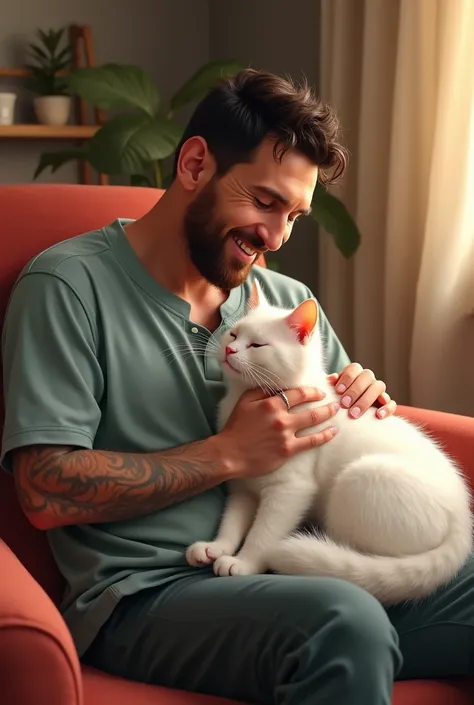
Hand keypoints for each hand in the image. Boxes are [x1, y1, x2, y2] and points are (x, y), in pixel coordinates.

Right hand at [217, 387, 339, 479]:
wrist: (229, 454)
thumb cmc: (235, 428)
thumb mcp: (244, 402)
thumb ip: (261, 391)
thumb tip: (276, 386)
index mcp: (271, 403)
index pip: (298, 393)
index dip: (312, 391)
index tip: (320, 391)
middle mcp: (281, 417)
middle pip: (310, 407)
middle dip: (326, 403)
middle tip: (335, 401)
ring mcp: (286, 434)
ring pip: (313, 422)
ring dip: (328, 416)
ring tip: (337, 412)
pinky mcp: (288, 450)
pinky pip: (311, 442)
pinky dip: (324, 436)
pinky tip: (333, 432)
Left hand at [328, 363, 396, 419]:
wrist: (349, 417)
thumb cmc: (338, 402)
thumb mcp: (333, 393)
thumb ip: (331, 385)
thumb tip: (332, 378)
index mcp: (355, 373)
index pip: (354, 368)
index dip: (347, 378)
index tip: (338, 391)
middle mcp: (369, 379)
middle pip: (367, 376)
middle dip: (355, 390)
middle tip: (344, 404)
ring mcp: (379, 391)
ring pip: (379, 387)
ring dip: (366, 400)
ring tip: (354, 414)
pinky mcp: (387, 404)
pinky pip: (391, 403)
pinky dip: (387, 408)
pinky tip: (378, 416)